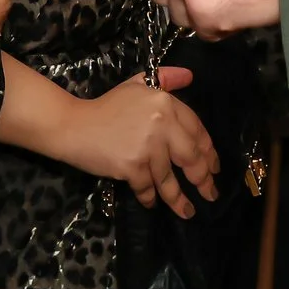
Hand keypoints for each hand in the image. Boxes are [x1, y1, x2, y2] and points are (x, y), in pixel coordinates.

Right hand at [59, 68, 219, 216]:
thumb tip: (189, 76)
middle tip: (210, 193)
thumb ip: (165, 78)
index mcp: (166, 103)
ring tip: (187, 211)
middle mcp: (161, 123)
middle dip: (203, 178)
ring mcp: (147, 146)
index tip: (214, 167)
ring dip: (178, 199)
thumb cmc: (106, 106)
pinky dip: (150, 197)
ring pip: (169, 178)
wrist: (73, 126)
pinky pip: (147, 187)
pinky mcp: (132, 166)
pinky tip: (152, 203)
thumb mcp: (137, 85)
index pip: (197, 129)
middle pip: (191, 156)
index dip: (209, 151)